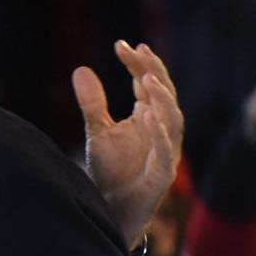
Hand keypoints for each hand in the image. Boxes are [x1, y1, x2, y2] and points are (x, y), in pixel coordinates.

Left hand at [77, 39, 182, 246]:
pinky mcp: (162, 174)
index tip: (121, 44)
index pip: (148, 83)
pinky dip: (160, 134)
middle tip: (139, 51)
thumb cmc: (111, 172)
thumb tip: (82, 69)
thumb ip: (93, 103)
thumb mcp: (97, 132)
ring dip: (162, 98)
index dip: (138, 63)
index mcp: (148, 118)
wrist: (111, 210)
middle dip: (153, 71)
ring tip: (146, 78)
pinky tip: (148, 115)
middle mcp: (162, 131)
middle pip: (165, 94)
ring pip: (173, 119)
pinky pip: (167, 151)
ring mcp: (165, 152)